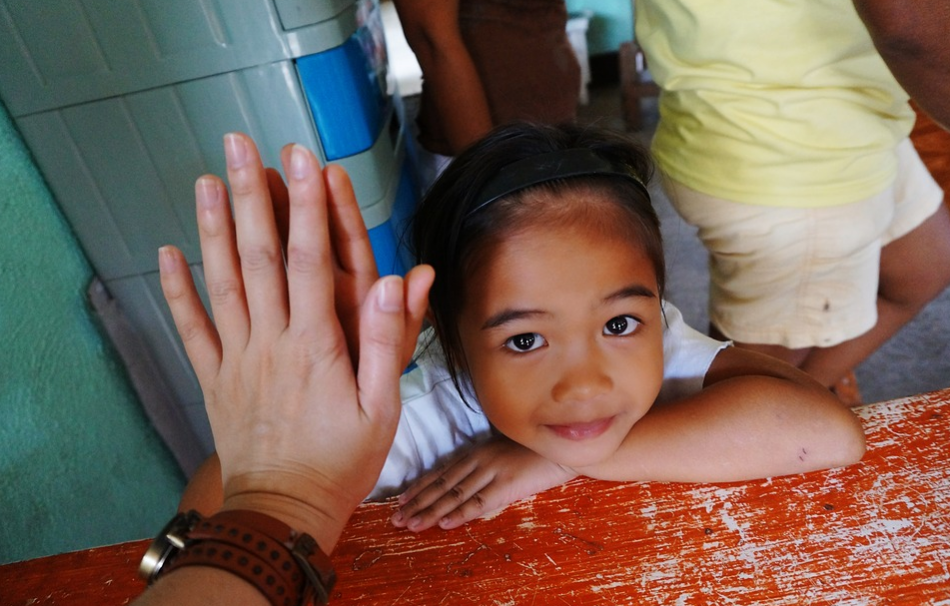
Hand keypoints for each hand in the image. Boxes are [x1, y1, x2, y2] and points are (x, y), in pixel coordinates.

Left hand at [158, 133, 432, 550]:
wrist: (287, 508)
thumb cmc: (343, 459)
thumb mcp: (384, 405)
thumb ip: (386, 341)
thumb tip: (397, 282)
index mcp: (318, 343)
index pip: (312, 259)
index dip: (308, 205)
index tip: (302, 160)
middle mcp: (273, 339)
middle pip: (260, 255)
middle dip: (253, 195)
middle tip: (241, 146)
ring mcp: (238, 356)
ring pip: (223, 281)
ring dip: (213, 227)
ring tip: (206, 179)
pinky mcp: (215, 377)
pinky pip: (191, 328)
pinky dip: (176, 290)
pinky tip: (167, 253)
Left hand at [390, 435, 575, 531]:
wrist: (563, 448)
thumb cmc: (533, 452)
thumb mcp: (500, 456)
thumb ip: (481, 471)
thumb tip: (461, 492)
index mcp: (476, 452)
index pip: (440, 472)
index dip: (419, 487)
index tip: (401, 501)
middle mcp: (478, 460)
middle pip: (442, 485)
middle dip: (417, 502)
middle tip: (397, 518)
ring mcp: (491, 471)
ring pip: (454, 494)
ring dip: (431, 511)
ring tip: (412, 524)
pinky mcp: (506, 484)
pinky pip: (479, 502)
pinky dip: (460, 513)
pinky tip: (445, 523)